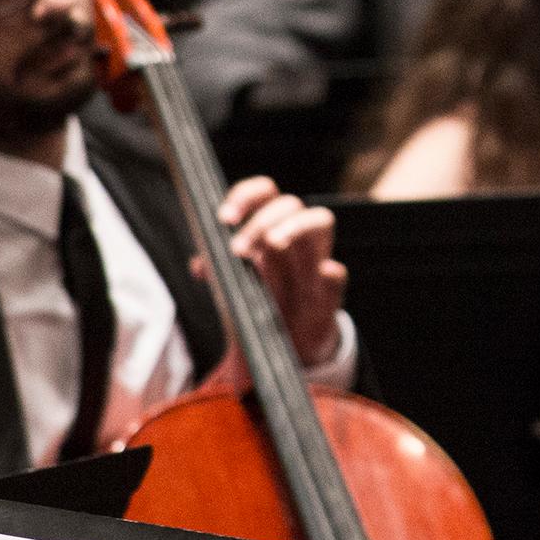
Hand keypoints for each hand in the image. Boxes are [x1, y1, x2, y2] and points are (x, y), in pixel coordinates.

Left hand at [216, 176, 343, 360]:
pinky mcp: (328, 295)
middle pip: (289, 204)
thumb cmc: (257, 305)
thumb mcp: (232, 286)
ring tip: (275, 243)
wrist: (285, 346)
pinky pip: (338, 276)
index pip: (264, 193)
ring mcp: (315, 262)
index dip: (246, 197)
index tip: (225, 219)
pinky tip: (323, 272)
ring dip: (295, 227)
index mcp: (270, 228)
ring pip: (321, 220)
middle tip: (238, 251)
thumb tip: (201, 265)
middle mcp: (296, 237)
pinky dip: (331, 273)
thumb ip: (218, 270)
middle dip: (261, 222)